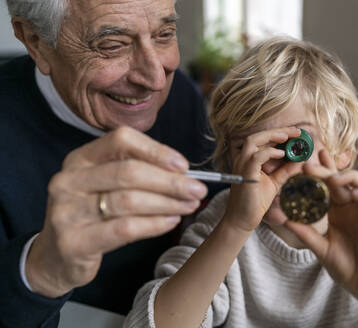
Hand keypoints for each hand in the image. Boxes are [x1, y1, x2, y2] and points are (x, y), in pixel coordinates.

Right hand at [26, 127, 207, 297]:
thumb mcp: (105, 186)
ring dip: (167, 203)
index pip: (121, 140)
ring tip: (189, 206)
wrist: (57, 255)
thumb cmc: (92, 214)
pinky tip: (171, 222)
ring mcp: (67, 211)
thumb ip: (137, 174)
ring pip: (129, 201)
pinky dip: (154, 224)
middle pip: (129, 172)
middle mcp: (69, 180)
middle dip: (170, 181)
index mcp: (80, 159)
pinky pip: (124, 229)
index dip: (156, 150)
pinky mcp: (73, 242)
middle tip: (198, 190)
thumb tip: (184, 173)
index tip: (184, 166)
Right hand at [224, 127, 301, 231]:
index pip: (261, 140)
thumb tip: (301, 160)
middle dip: (278, 131)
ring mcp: (242, 166)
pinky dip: (270, 153)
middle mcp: (243, 159)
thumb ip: (285, 170)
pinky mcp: (245, 174)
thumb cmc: (255, 201)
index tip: (296, 133)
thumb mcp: (275, 182)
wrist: (242, 220)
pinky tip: (282, 154)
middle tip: (296, 132)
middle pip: (257, 136)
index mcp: (248, 160)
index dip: (278, 133)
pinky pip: (256, 157)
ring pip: (253, 141)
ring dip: (272, 136)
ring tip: (288, 138)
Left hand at [285, 149, 357, 300]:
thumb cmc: (345, 267)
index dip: (320, 171)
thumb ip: (305, 232)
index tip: (304, 162)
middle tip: (308, 165)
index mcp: (338, 211)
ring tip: (332, 178)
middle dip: (326, 169)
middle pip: (341, 180)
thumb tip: (284, 218)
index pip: (328, 185)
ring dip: (348, 176)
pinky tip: (354, 194)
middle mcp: (352, 207)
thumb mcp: (320, 247)